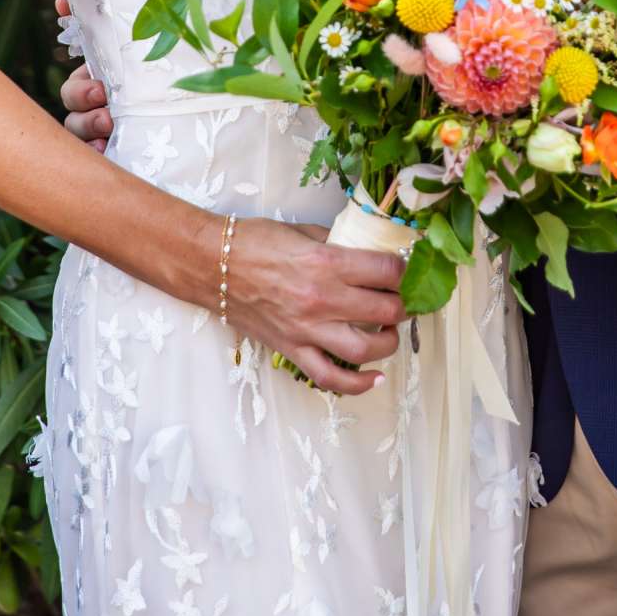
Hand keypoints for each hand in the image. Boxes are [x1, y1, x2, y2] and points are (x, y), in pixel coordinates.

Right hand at [55, 0, 404, 391]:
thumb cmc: (255, 242)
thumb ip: (340, 244)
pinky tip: (375, 377)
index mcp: (327, 263)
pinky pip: (331, 377)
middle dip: (402, 305)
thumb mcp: (304, 231)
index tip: (403, 270)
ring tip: (389, 332)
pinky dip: (358, 383)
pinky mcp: (292, 349)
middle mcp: (322, 299)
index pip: (387, 271)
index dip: (403, 271)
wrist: (213, 266)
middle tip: (401, 299)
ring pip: (366, 349)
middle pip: (386, 311)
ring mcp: (307, 329)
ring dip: (389, 342)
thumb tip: (372, 252)